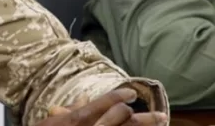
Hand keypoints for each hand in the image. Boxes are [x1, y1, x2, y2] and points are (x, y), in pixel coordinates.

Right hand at [36, 88, 167, 125]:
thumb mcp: (54, 122)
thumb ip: (70, 110)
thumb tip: (83, 98)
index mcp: (80, 118)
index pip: (105, 101)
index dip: (120, 95)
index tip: (131, 93)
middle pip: (123, 115)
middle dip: (137, 113)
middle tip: (154, 111)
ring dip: (147, 123)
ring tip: (161, 118)